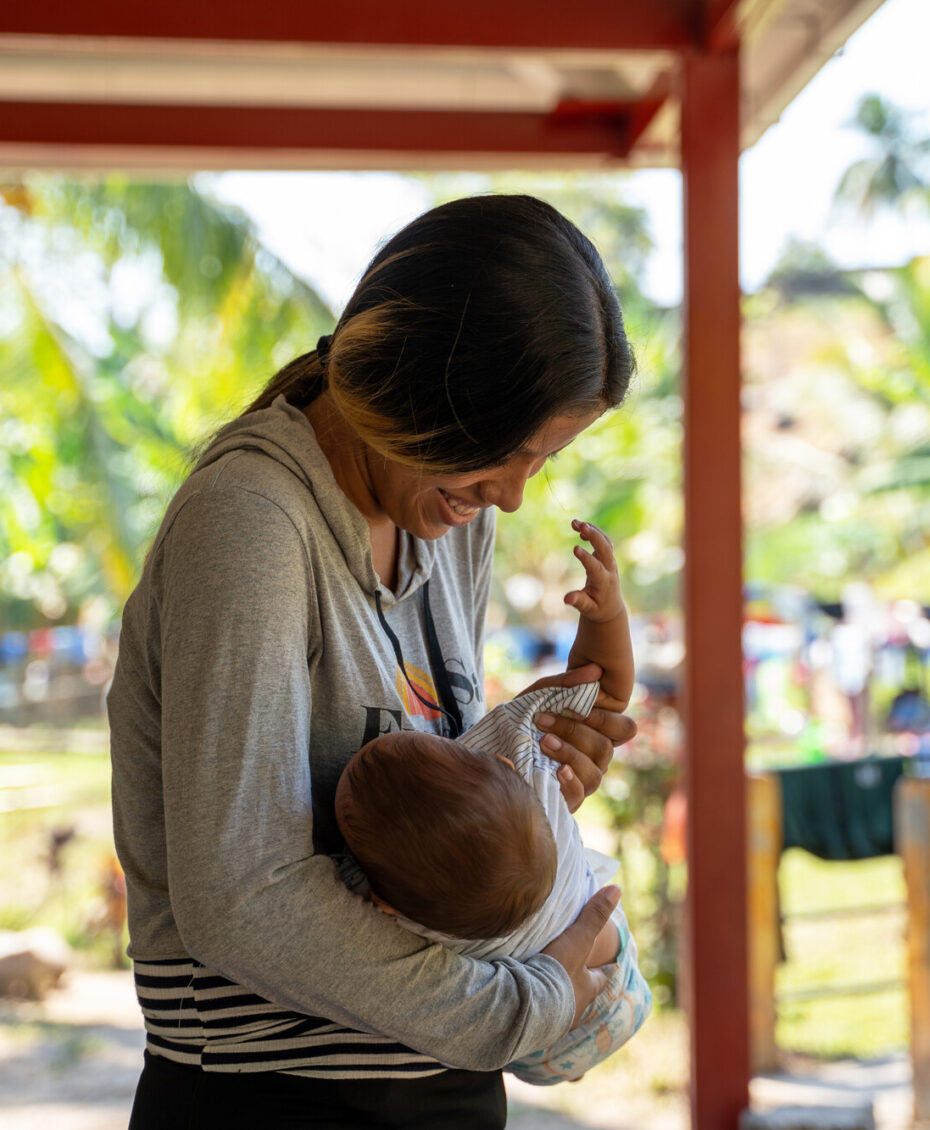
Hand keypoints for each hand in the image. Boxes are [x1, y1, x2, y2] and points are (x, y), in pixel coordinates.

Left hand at [519, 664, 636, 810]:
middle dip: (574, 732)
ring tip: (543, 742)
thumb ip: (565, 683)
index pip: (625, 729)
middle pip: (606, 748)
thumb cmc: (525, 719)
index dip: (604, 719)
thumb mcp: (539, 697)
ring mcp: (585, 780)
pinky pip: (580, 794)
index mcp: (598, 732)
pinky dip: (570, 782)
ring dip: (569, 753)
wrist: (496, 747)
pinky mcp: (570, 800)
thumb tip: (594, 670)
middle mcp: (597, 758)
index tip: (574, 709)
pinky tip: (556, 770)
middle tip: (543, 721)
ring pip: (595, 772)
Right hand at [541, 885, 620, 1028]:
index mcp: (586, 988)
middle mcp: (573, 1008)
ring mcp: (553, 1022)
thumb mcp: (578, 939)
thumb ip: (594, 915)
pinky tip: (526, 1011)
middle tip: (576, 983)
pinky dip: (535, 1013)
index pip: (600, 978)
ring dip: (556, 1003)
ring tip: (548, 999)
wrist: (527, 1007)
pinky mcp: (531, 1028)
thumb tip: (618, 888)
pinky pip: (536, 1019)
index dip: (606, 971)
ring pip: (559, 1010)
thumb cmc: (558, 972)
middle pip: (580, 996)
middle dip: (578, 988)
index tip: (613, 967)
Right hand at [564, 520, 622, 622]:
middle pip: (605, 549)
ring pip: (605, 542)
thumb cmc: (597, 609)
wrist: (611, 607)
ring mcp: (610, 562)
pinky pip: (603, 541)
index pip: (596, 568)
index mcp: (604, 583)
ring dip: (592, 530)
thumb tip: (566, 599)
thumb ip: (578, 602)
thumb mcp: (587, 609)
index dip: (587, 558)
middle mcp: (610, 569)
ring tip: (574, 523)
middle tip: (580, 525)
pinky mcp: (607, 557)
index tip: (575, 548)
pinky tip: (581, 528)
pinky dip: (594, 532)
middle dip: (594, 536)